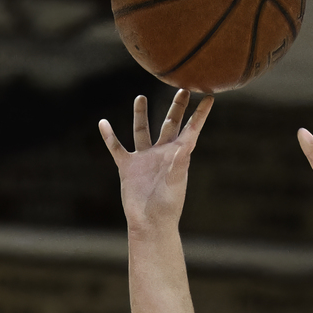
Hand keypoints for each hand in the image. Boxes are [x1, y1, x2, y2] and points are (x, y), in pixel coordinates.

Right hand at [98, 91, 212, 231]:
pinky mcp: (128, 167)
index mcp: (178, 155)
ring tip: (141, 96)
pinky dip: (109, 136)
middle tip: (183, 88)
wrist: (149, 223)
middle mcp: (162, 153)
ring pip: (142, 130)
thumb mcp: (175, 184)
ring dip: (141, 114)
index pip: (191, 130)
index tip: (210, 97)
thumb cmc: (167, 207)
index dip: (200, 114)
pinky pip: (116, 148)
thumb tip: (184, 146)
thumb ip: (179, 164)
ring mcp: (144, 159)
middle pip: (170, 123)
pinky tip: (103, 123)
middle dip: (177, 107)